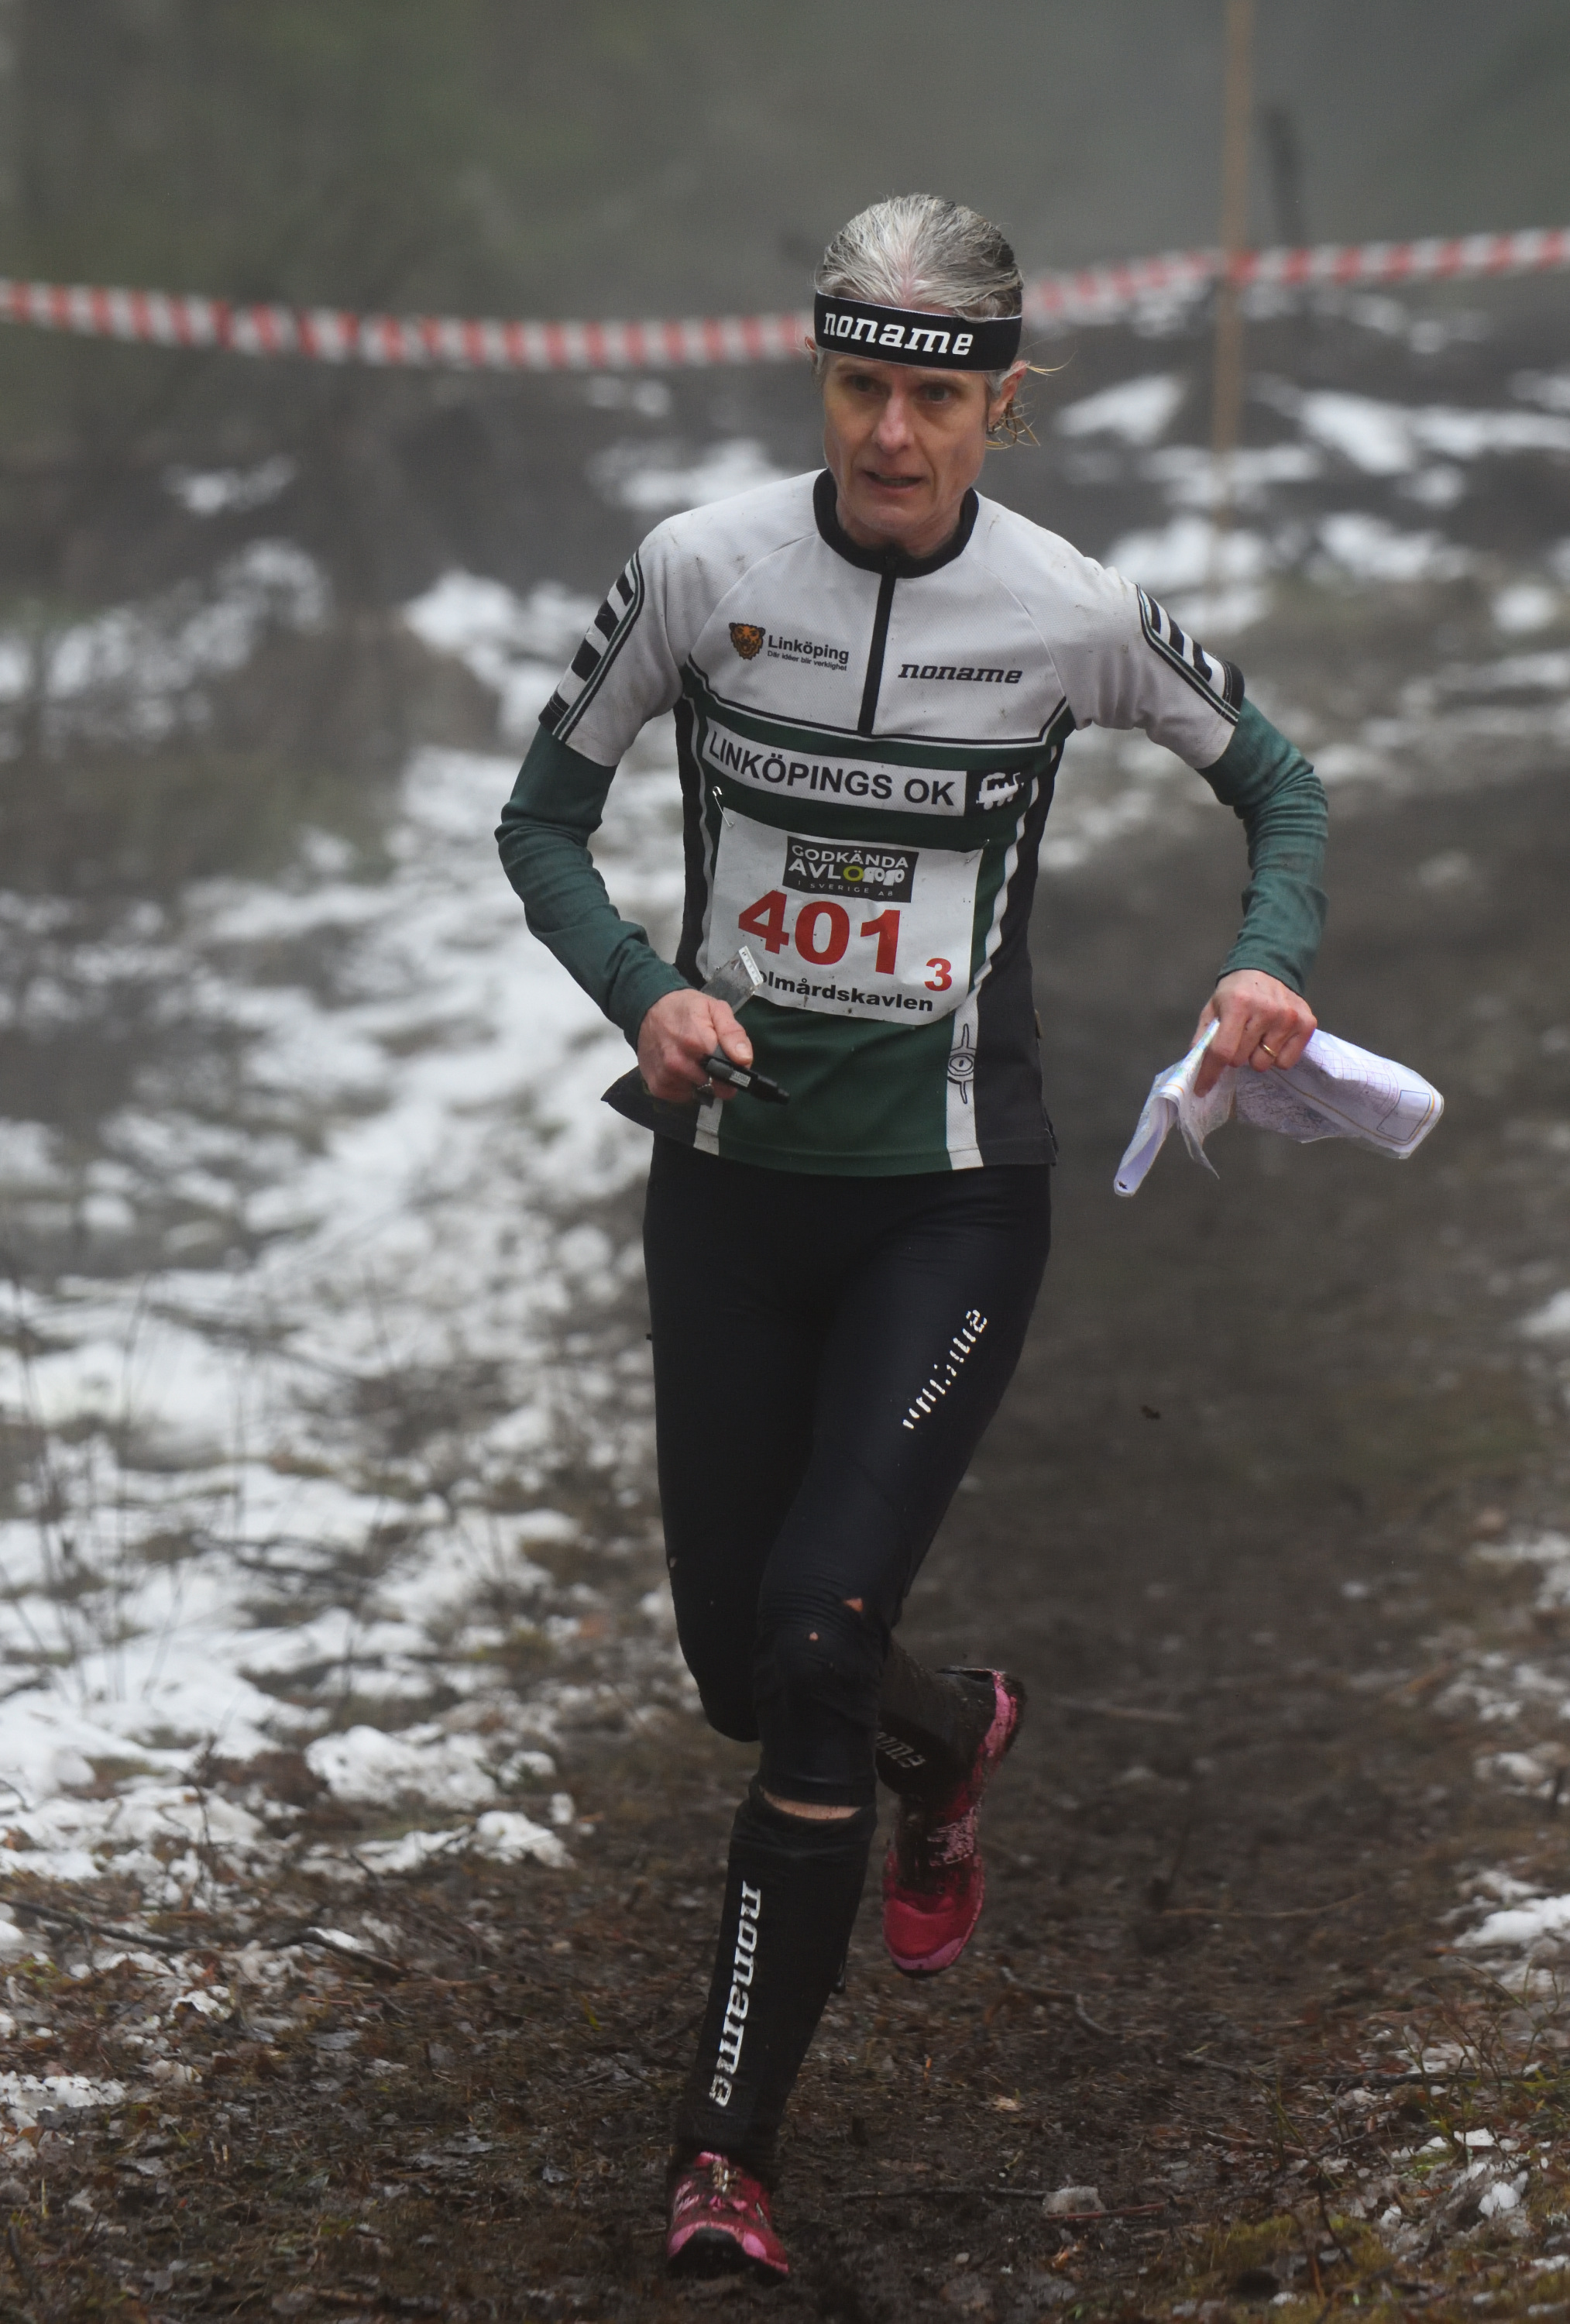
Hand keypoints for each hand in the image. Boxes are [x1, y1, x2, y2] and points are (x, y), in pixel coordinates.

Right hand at [637, 988, 752, 1102]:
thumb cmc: (685, 1009)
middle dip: (718, 1077)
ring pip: (699, 1093)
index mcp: (696, 1043)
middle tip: (711, 1059)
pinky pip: (682, 1096)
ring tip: (693, 1060)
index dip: (735, 1071)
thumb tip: (744, 1059)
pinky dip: (685, 1086)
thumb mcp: (716, 1009)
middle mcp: (678, 1064)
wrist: (648, 1011)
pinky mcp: (657, 1087)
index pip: (727, 1076)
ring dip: (701, 1081)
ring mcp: (666, 1077)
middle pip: (714, 1088)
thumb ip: (733, 1033)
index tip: (732, 1063)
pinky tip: (681, 1068)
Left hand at [1191, 969, 1315, 1096]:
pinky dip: (1276, 1056)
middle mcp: (1266, 1010)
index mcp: (1238, 1004)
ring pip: (1264, 1064)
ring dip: (1256, 1056)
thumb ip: (1203, 1038)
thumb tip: (1194, 1069)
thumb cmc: (1236, 993)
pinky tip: (1273, 1038)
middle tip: (1238, 1038)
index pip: (1222, 1051)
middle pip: (1242, 1060)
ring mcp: (1289, 1018)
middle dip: (1235, 1055)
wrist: (1268, 969)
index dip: (1210, 1073)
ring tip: (1257, 1036)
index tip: (1202, 1089)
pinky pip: (1286, 1062)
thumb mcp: (1213, 1009)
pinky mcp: (1307, 1024)